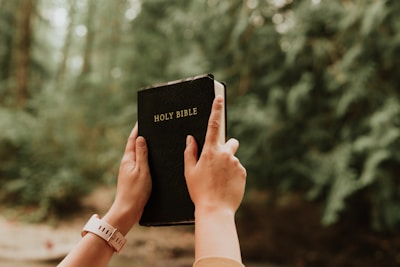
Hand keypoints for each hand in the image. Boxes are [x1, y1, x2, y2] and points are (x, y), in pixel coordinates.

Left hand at [103, 123, 151, 234]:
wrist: (128, 211)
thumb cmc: (136, 192)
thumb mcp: (142, 170)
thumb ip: (142, 154)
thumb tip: (140, 138)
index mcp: (128, 159)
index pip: (133, 139)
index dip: (137, 129)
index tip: (141, 120)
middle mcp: (127, 163)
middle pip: (133, 146)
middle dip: (140, 136)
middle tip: (148, 127)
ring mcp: (128, 171)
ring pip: (136, 155)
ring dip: (142, 147)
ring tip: (151, 140)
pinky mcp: (132, 179)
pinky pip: (139, 163)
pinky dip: (144, 157)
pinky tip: (150, 160)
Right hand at [184, 95, 246, 215]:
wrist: (215, 209)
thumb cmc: (199, 191)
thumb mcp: (189, 171)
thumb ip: (190, 152)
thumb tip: (191, 138)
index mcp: (210, 151)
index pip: (213, 125)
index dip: (216, 110)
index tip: (219, 97)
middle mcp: (225, 154)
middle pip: (230, 142)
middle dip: (226, 147)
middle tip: (218, 162)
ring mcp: (236, 163)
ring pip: (233, 157)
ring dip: (229, 163)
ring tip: (220, 179)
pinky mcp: (243, 173)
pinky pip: (238, 168)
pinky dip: (234, 174)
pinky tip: (226, 184)